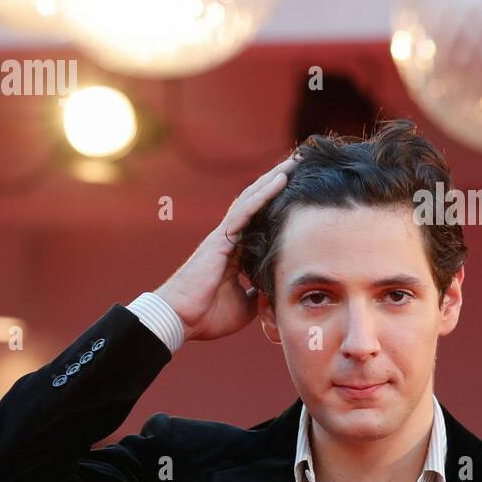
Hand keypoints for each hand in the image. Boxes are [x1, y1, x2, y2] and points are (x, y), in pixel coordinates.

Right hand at [154, 153, 298, 342]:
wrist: (180, 320)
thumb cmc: (207, 314)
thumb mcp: (245, 304)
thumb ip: (258, 291)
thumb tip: (274, 289)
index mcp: (235, 253)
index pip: (260, 221)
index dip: (277, 205)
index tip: (300, 192)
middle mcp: (229, 238)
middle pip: (257, 203)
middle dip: (278, 183)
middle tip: (300, 164)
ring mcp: (224, 236)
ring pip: (252, 199)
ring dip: (274, 179)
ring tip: (295, 161)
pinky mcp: (220, 238)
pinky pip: (245, 210)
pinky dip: (263, 194)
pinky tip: (280, 179)